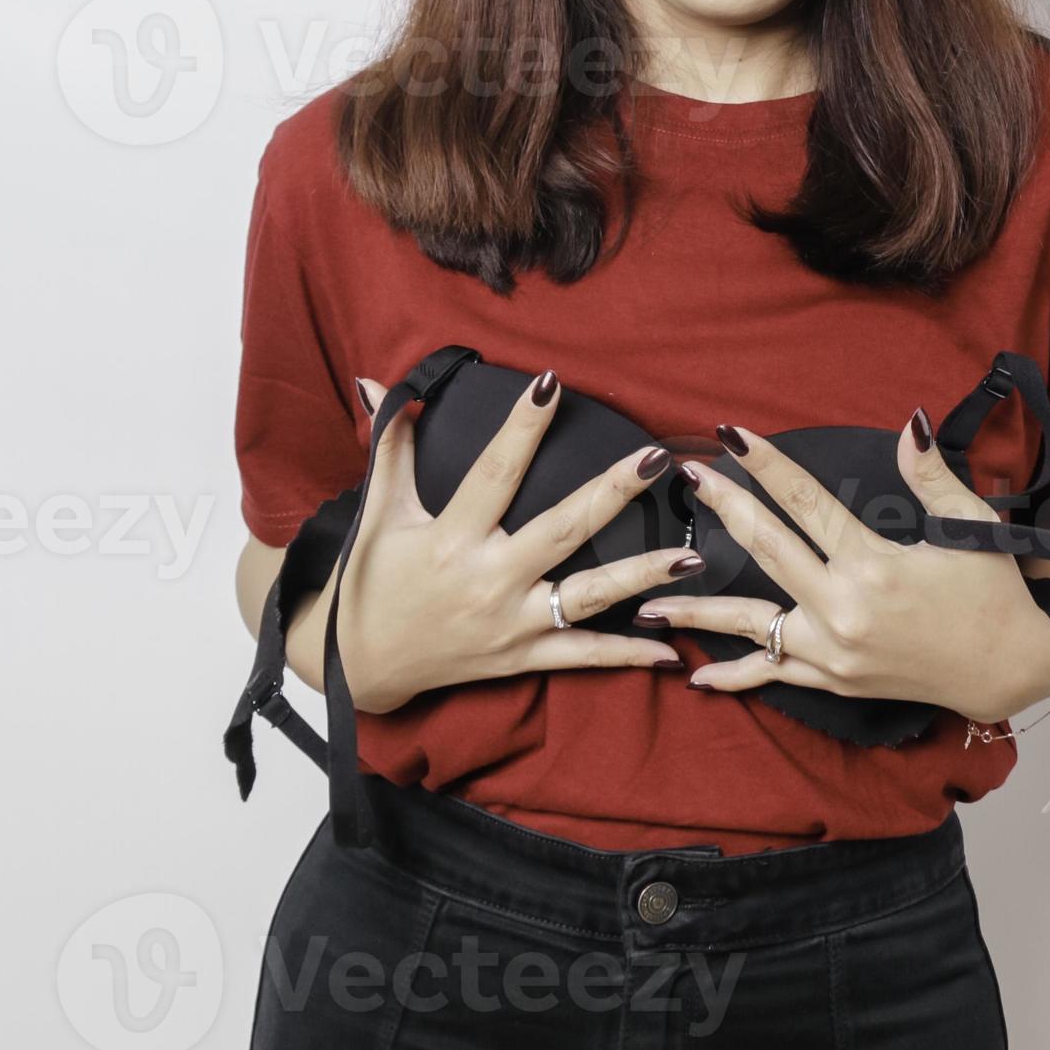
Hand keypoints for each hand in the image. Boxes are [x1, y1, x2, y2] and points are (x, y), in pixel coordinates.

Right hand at [331, 370, 702, 713]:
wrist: (357, 666)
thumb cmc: (369, 582)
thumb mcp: (378, 513)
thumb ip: (389, 447)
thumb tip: (377, 383)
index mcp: (453, 538)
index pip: (495, 472)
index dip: (522, 427)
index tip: (551, 383)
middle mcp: (489, 580)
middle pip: (563, 531)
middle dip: (612, 494)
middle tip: (655, 460)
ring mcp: (511, 623)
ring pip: (587, 597)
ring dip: (642, 576)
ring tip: (692, 555)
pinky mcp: (521, 657)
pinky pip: (581, 657)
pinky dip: (626, 653)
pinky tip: (670, 648)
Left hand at [639, 408, 1049, 724]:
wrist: (1008, 670)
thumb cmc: (992, 593)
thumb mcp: (971, 527)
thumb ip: (931, 475)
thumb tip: (910, 422)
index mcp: (875, 566)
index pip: (807, 504)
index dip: (769, 465)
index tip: (732, 435)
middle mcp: (844, 611)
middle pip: (768, 550)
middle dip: (725, 508)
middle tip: (690, 475)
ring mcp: (834, 651)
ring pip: (753, 622)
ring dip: (699, 608)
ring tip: (649, 600)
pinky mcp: (834, 680)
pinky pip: (774, 673)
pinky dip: (735, 675)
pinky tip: (696, 673)